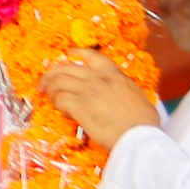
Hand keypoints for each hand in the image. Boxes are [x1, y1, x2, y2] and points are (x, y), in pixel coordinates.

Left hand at [38, 57, 160, 147]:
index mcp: (113, 74)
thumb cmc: (143, 121)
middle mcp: (98, 78)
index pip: (91, 56)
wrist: (139, 135)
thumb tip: (121, 93)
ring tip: (48, 94)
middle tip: (46, 80)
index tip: (68, 54)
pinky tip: (58, 107)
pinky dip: (56, 101)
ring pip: (59, 81)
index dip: (76, 53)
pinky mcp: (80, 107)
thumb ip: (122, 88)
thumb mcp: (136, 95)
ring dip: (51, 88)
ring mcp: (88, 91)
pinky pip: (60, 98)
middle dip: (52, 73)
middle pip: (67, 67)